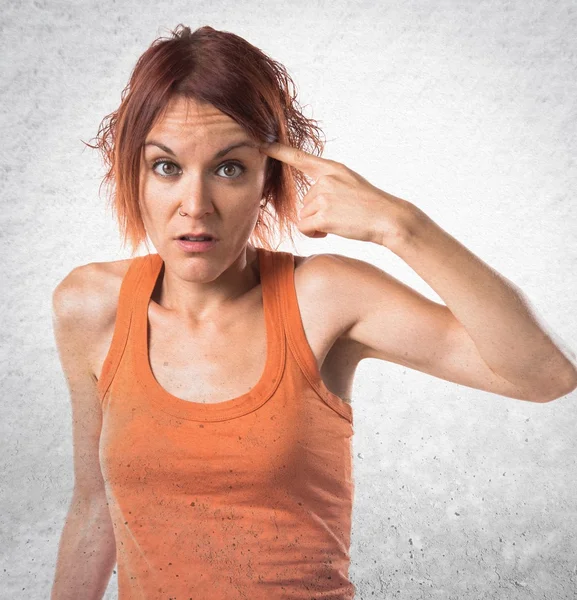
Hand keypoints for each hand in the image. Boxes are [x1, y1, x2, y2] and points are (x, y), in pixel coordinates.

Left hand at [258, 141, 414, 245]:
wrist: (389, 218)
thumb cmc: (370, 206)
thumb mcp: (350, 184)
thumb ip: (327, 186)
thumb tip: (306, 207)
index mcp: (332, 168)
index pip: (299, 157)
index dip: (278, 151)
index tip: (261, 144)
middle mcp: (325, 179)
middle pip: (304, 202)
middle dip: (317, 214)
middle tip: (342, 214)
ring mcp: (323, 196)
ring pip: (304, 216)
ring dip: (317, 224)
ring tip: (341, 221)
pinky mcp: (322, 214)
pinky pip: (305, 228)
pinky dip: (315, 233)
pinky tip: (332, 230)